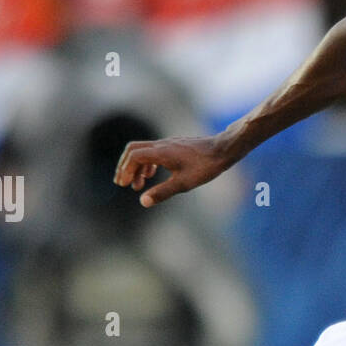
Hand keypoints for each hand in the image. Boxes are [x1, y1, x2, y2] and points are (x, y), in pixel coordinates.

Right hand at [113, 136, 229, 207]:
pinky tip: (151, 175)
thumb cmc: (205, 167)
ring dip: (136, 166)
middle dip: (125, 166)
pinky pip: (153, 151)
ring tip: (138, 185)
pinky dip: (147, 163)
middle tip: (122, 183)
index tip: (124, 185)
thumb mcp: (184, 183)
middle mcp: (162, 145)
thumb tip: (143, 202)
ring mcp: (168, 144)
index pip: (134, 157)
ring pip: (143, 150)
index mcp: (161, 152)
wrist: (222, 150)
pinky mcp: (174, 146)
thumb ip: (162, 192)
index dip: (126, 170)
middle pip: (133, 150)